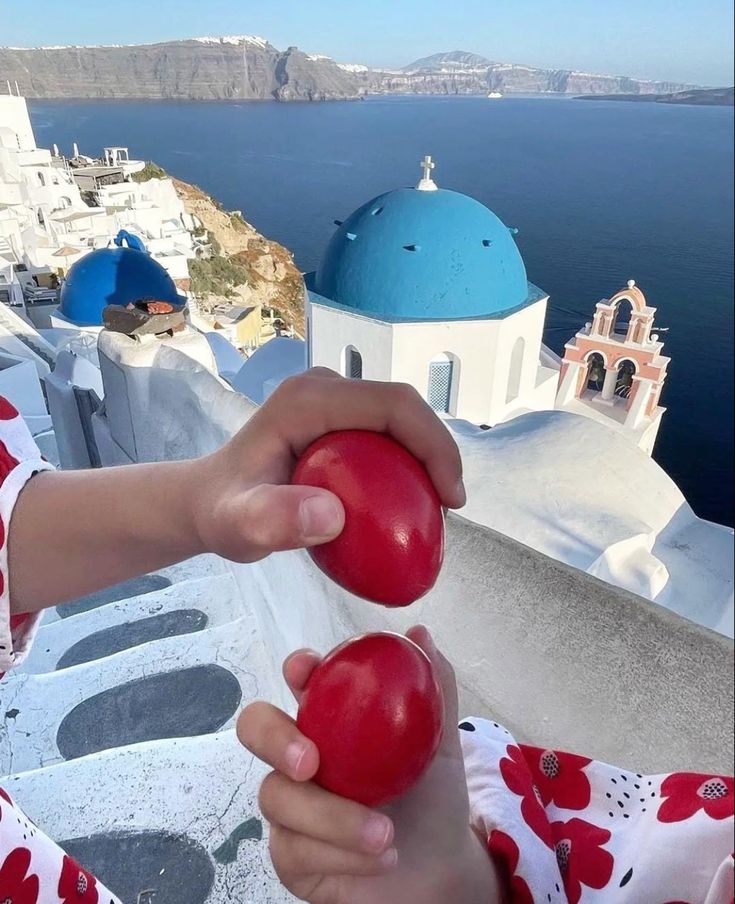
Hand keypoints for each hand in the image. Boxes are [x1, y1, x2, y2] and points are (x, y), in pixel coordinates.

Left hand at [193, 369, 464, 563]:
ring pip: (400, 421)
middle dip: (439, 453)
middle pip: (404, 408)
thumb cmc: (224, 511)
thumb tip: (332, 515)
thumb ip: (274, 520)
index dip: (434, 443)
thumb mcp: (239, 525)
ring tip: (436, 508)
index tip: (450, 497)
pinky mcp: (337, 419)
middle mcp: (324, 389)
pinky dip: (408, 465)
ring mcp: (332, 401)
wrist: (208, 501)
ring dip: (427, 459)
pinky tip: (412, 503)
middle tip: (449, 508)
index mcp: (308, 399)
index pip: (393, 405)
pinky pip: (387, 434)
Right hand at [237, 627, 500, 903]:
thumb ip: (434, 689)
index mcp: (331, 718)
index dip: (296, 668)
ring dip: (333, 819)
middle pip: (256, 728)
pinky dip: (340, 856)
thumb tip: (420, 633)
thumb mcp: (441, 743)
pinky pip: (293, 850)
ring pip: (277, 798)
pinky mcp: (290, 854)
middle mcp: (300, 755)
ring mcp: (289, 805)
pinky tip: (379, 859)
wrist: (440, 867)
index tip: (307, 669)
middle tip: (311, 763)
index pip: (301, 680)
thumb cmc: (432, 796)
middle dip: (274, 738)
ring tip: (386, 835)